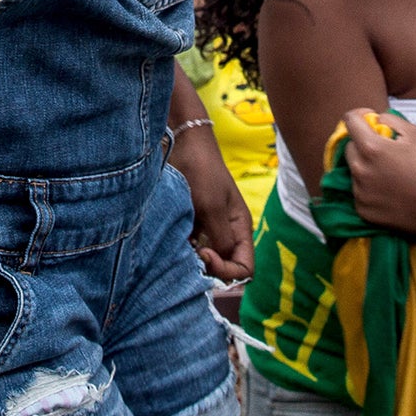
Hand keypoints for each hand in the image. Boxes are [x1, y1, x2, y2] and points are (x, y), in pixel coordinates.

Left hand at [167, 125, 252, 282]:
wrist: (183, 144)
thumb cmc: (202, 172)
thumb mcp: (213, 207)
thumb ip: (221, 238)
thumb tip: (219, 263)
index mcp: (240, 228)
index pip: (245, 268)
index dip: (227, 271)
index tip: (204, 255)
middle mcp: (227, 232)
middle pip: (226, 267)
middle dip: (210, 269)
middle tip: (190, 256)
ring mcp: (209, 228)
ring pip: (206, 260)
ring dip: (193, 262)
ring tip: (178, 250)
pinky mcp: (191, 223)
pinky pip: (190, 248)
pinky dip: (182, 250)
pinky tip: (170, 241)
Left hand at [340, 111, 415, 236]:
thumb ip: (391, 120)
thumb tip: (375, 120)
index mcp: (371, 148)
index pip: (349, 120)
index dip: (360, 114)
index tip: (371, 119)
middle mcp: (359, 169)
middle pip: (349, 146)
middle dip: (363, 143)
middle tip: (385, 150)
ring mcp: (359, 192)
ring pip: (354, 169)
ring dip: (366, 165)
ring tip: (390, 173)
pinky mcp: (362, 209)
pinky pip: (359, 190)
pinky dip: (368, 186)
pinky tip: (389, 190)